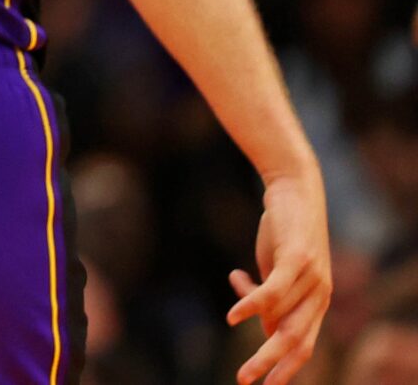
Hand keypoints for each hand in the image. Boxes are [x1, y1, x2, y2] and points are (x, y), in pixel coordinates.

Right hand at [227, 171, 330, 384]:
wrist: (296, 188)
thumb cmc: (286, 231)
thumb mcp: (279, 271)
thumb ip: (274, 300)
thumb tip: (262, 328)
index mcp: (316, 301)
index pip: (303, 345)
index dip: (286, 369)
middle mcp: (319, 295)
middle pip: (293, 341)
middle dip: (268, 365)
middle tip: (244, 381)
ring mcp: (311, 278)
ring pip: (279, 318)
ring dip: (255, 332)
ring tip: (236, 333)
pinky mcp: (297, 259)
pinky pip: (273, 291)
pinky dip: (251, 306)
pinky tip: (233, 317)